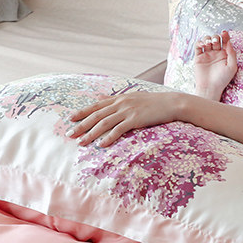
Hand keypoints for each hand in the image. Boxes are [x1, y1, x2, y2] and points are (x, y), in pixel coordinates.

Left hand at [69, 91, 183, 146]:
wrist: (172, 103)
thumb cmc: (155, 102)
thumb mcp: (134, 97)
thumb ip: (118, 99)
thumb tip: (102, 97)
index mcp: (120, 98)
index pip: (96, 105)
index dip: (82, 112)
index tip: (70, 118)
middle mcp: (121, 103)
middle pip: (96, 115)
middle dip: (81, 125)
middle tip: (69, 134)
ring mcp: (127, 111)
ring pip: (104, 123)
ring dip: (91, 133)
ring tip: (81, 142)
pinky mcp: (135, 119)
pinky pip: (118, 129)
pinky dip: (109, 137)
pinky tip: (101, 144)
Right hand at [193, 30, 237, 100]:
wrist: (210, 88)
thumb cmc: (222, 79)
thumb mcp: (232, 67)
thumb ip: (232, 54)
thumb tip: (229, 42)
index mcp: (225, 54)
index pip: (225, 41)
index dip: (225, 35)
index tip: (224, 33)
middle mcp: (216, 53)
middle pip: (216, 38)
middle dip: (216, 37)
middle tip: (216, 42)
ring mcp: (207, 54)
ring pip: (206, 40)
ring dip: (208, 38)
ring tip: (209, 44)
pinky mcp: (198, 57)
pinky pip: (198, 46)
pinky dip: (200, 42)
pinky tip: (203, 45)